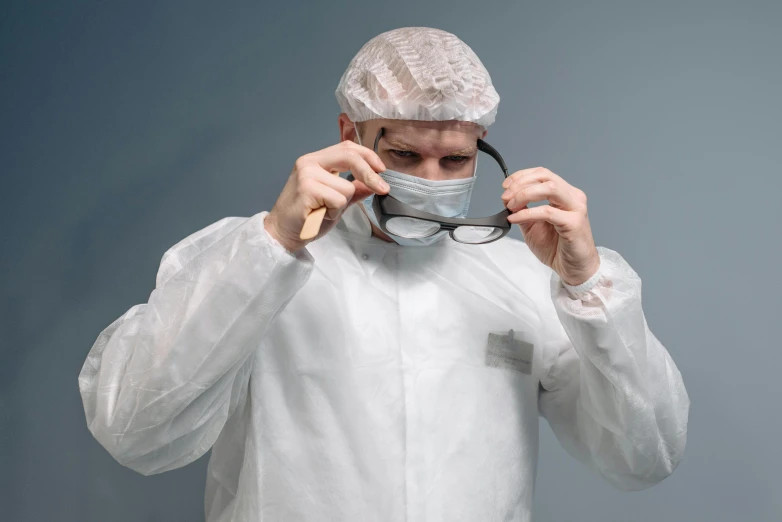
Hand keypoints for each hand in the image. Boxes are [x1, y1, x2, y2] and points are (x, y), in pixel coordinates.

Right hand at [265, 140, 388, 251]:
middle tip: (383, 189)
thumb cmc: (307, 218)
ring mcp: (307, 174)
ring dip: (342, 205)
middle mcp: (309, 162)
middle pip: (350, 156)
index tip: (382, 170)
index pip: (347, 147)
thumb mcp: (336, 201)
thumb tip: (374, 184)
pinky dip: (334, 212)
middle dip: (370, 174)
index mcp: (316, 160)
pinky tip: (320, 215)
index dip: (368, 156)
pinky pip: (338, 199)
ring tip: (325, 211)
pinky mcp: (307, 189)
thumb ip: (353, 190)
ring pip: (347, 187)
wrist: (283, 233)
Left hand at [501, 167, 599, 285]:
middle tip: (506, 197)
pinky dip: (527, 213)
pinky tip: (515, 218)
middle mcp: (573, 197)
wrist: (573, 268)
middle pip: (545, 177)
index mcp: (564, 194)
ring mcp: (575, 209)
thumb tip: (508, 198)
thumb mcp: (532, 226)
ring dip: (525, 194)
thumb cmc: (557, 247)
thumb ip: (522, 210)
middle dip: (520, 184)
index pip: (542, 174)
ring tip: (511, 206)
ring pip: (549, 188)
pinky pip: (547, 212)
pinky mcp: (574, 223)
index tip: (506, 185)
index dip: (521, 176)